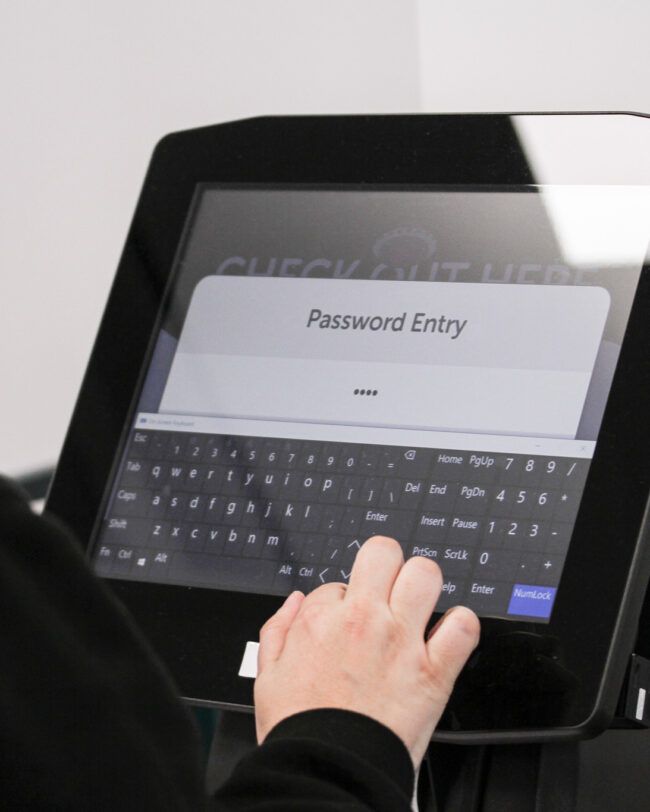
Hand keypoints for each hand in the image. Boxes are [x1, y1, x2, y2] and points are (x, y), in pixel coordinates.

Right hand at [254, 536, 479, 767]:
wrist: (327, 772)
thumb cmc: (300, 729)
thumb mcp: (267, 676)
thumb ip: (277, 629)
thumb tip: (295, 602)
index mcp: (320, 619)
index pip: (337, 582)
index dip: (341, 600)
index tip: (345, 622)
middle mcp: (363, 620)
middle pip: (384, 552)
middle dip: (385, 563)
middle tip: (386, 586)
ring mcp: (401, 641)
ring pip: (426, 574)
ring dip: (424, 584)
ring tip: (418, 603)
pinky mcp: (433, 671)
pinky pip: (462, 627)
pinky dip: (461, 626)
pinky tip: (449, 635)